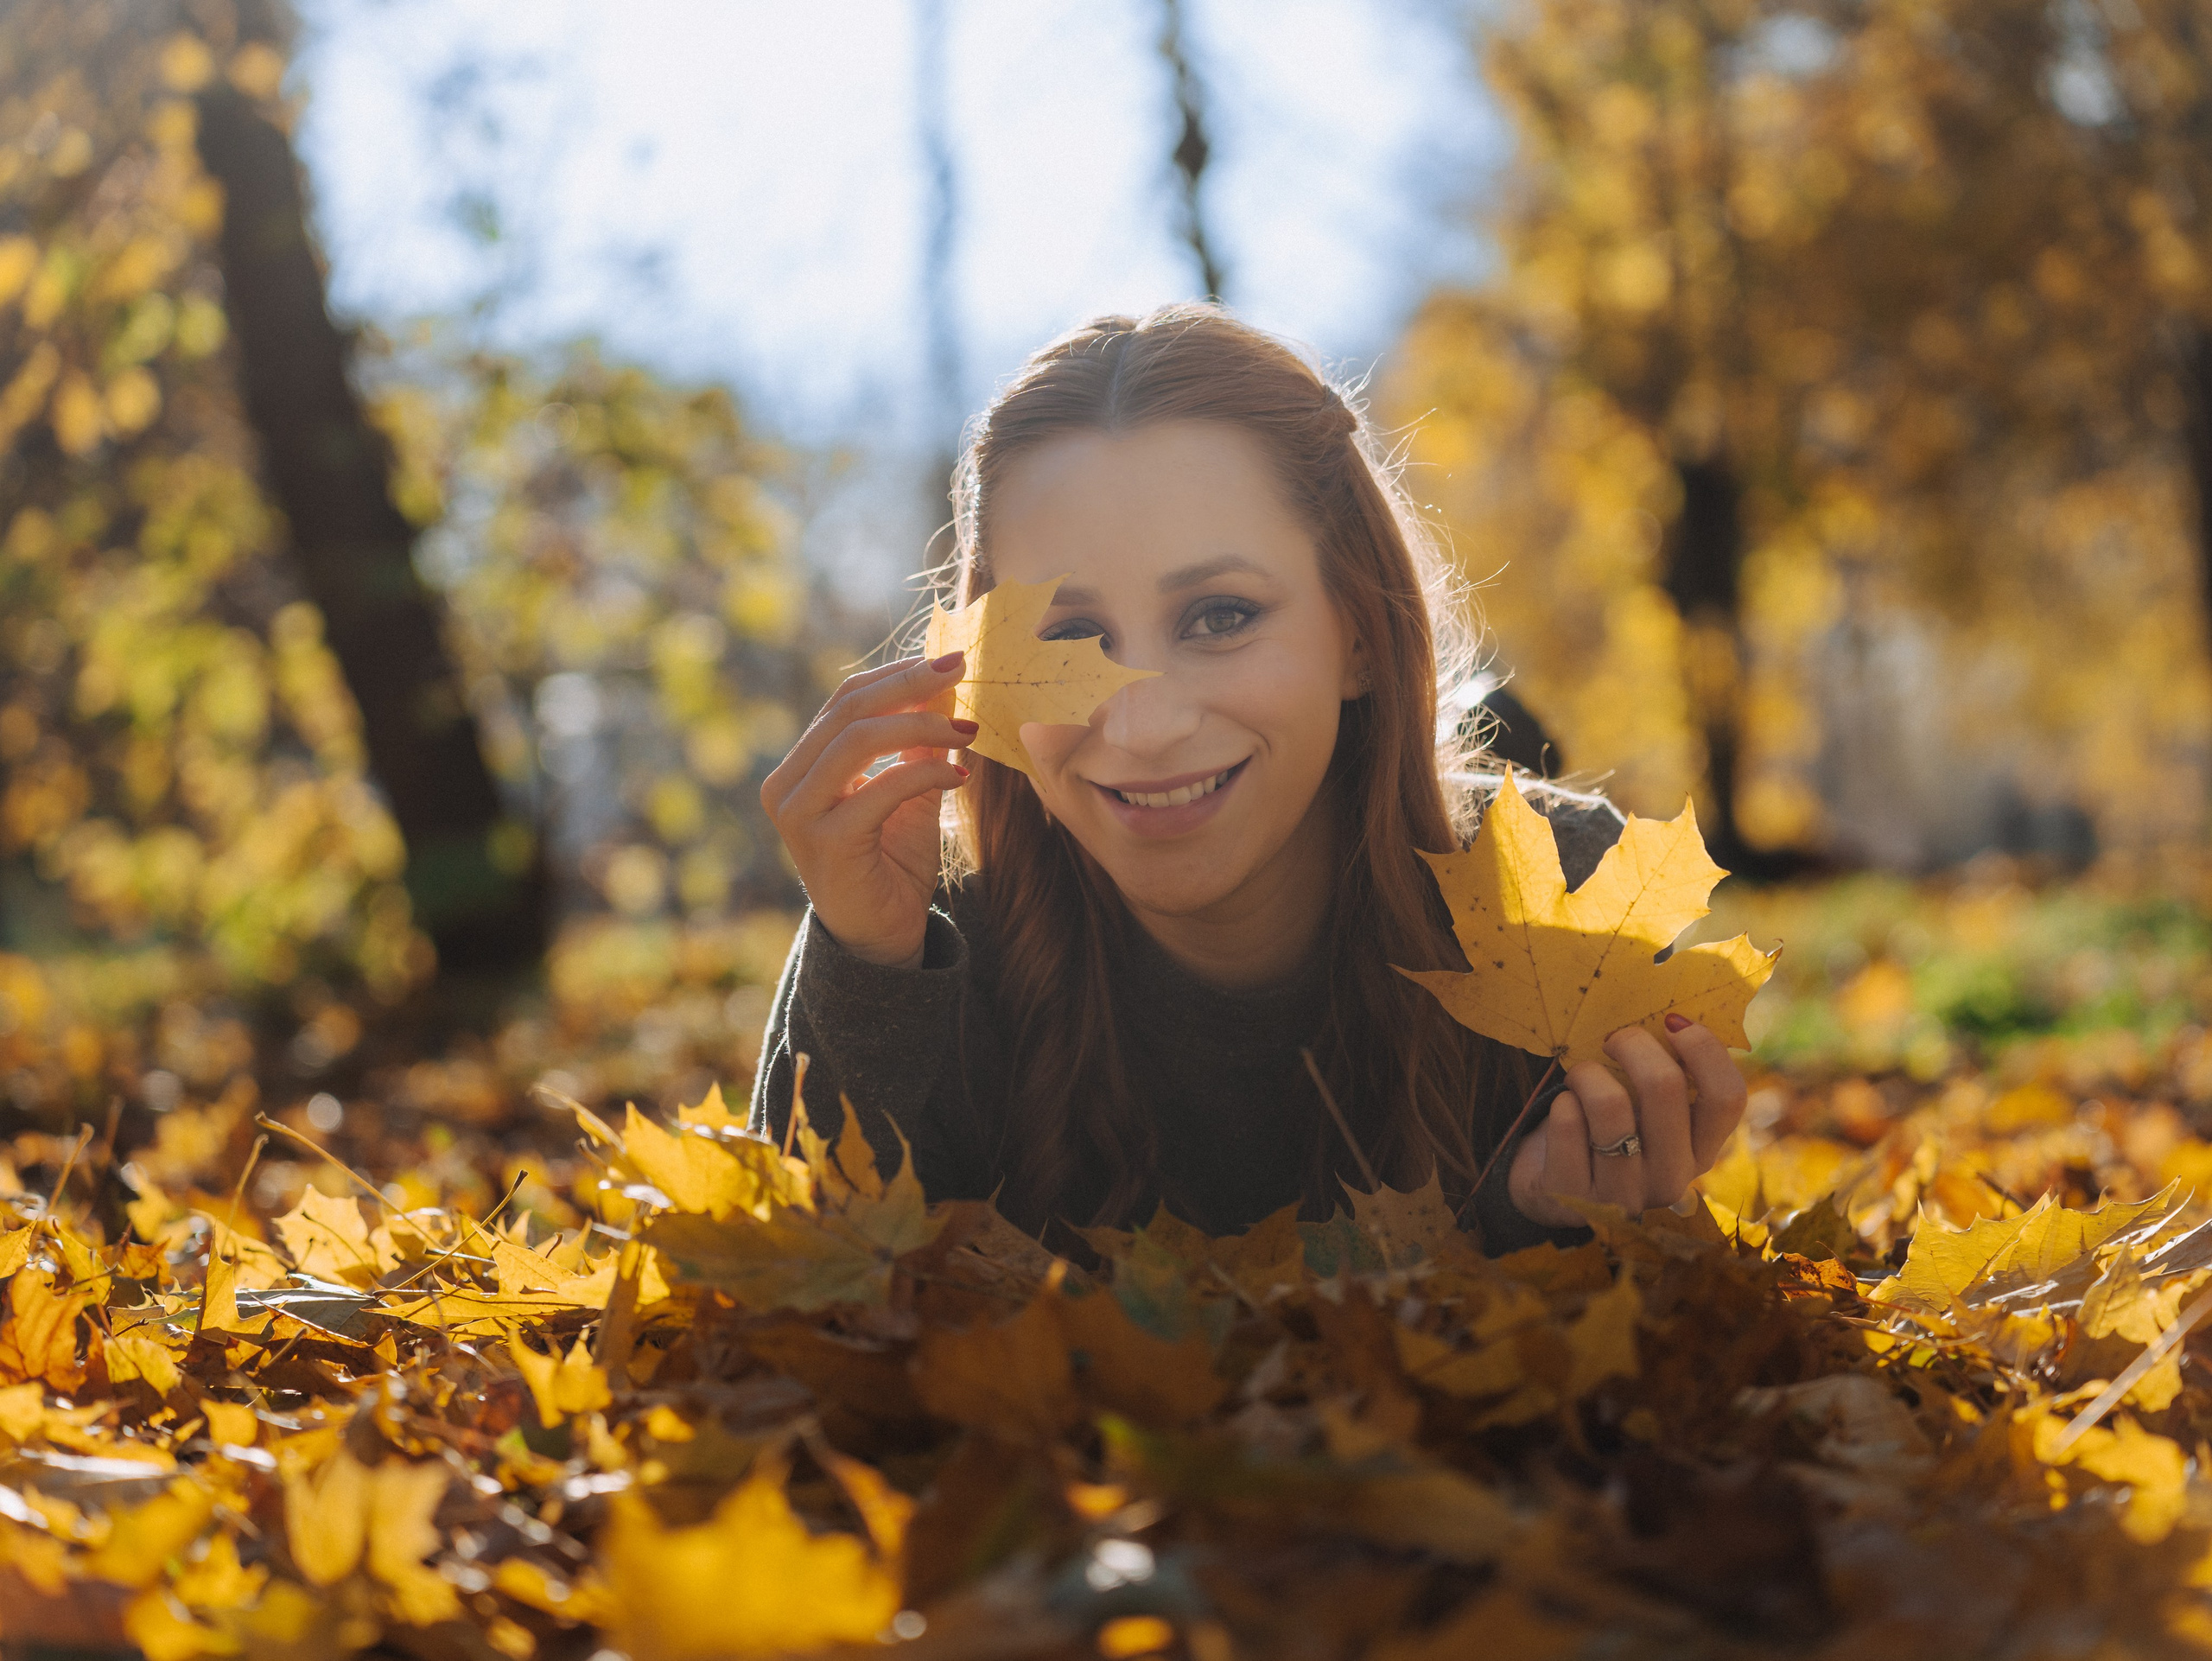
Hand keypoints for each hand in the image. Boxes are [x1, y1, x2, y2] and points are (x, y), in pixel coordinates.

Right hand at [760, 652, 976, 968]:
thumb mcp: (908, 793)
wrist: (883, 937)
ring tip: (967, 732)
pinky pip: (881, 789)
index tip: (948, 660)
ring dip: (922, 727)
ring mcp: (799, 814)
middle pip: (848, 711)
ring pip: (859, 741)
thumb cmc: (892, 864)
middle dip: (910, 684)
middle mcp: (786, 785)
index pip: (844, 701)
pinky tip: (960, 779)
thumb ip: (916, 745)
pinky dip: (926, 774)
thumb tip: (944, 685)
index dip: (895, 674)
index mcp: (799, 766)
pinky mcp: (826, 842)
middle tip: (961, 669)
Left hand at [1507, 1016, 1747, 1228]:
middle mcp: (1672, 1179)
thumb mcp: (1647, 1111)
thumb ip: (1670, 1075)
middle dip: (1632, 1044)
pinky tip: (1566, 1112)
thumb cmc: (1609, 1131)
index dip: (1704, 1048)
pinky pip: (1567, 1123)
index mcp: (1701, 1152)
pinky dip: (1562, 1103)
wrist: (1556, 1192)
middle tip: (1612, 1040)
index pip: (1727, 1097)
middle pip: (1665, 1086)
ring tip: (1581, 1077)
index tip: (1672, 1022)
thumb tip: (1676, 1020)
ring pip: (1609, 1103)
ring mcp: (1624, 1193)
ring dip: (1587, 1073)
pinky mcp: (1574, 1197)